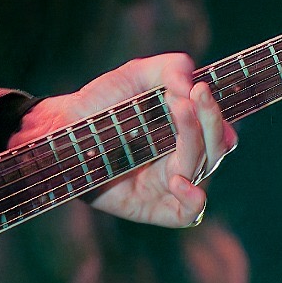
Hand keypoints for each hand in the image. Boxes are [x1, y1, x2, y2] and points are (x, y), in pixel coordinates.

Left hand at [14, 55, 235, 228]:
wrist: (62, 128)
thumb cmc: (102, 101)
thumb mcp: (135, 75)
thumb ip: (170, 68)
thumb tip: (192, 85)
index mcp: (185, 131)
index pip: (219, 128)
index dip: (217, 113)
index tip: (201, 89)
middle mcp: (182, 157)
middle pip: (217, 147)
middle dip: (211, 120)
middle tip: (197, 94)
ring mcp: (168, 184)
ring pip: (202, 169)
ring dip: (197, 140)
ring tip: (179, 109)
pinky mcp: (152, 207)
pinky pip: (187, 214)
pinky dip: (193, 199)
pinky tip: (178, 180)